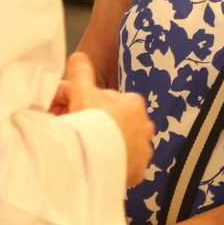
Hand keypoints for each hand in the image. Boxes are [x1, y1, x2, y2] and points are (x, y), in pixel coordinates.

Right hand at [50, 52, 153, 185]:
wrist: (99, 161)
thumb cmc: (93, 125)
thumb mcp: (83, 93)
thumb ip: (81, 73)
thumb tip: (78, 57)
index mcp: (133, 102)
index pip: (110, 101)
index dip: (92, 107)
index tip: (80, 115)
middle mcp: (144, 123)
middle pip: (118, 122)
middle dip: (103, 126)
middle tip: (84, 134)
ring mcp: (144, 147)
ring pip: (123, 143)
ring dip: (111, 145)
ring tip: (92, 150)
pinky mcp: (141, 167)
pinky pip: (127, 163)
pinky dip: (117, 163)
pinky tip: (103, 163)